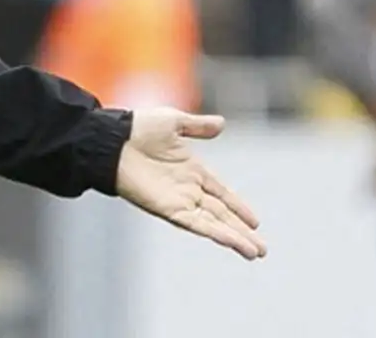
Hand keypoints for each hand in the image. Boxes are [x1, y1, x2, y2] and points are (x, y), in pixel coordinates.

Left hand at [116, 109, 265, 260]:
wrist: (113, 140)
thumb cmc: (138, 128)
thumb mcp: (174, 122)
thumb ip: (197, 127)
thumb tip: (222, 124)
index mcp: (192, 170)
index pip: (221, 193)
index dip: (238, 207)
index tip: (255, 222)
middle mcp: (187, 189)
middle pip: (221, 215)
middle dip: (241, 232)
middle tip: (262, 250)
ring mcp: (179, 201)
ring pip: (213, 224)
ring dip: (234, 238)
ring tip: (255, 253)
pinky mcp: (168, 209)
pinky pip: (196, 224)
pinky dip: (215, 232)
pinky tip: (231, 241)